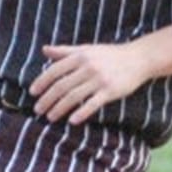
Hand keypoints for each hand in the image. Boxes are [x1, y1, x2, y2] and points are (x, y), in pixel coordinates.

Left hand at [31, 42, 149, 125]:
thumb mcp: (87, 49)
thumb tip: (44, 50)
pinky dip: (81, 113)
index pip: (55, 70)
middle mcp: (88, 67)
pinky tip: (72, 121)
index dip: (42, 82)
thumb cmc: (110, 54)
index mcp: (80, 56)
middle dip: (47, 99)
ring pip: (73, 96)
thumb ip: (65, 51)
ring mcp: (99, 79)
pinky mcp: (110, 91)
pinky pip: (92, 104)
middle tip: (38, 110)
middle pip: (61, 86)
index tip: (33, 93)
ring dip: (59, 108)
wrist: (138, 59)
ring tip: (50, 117)